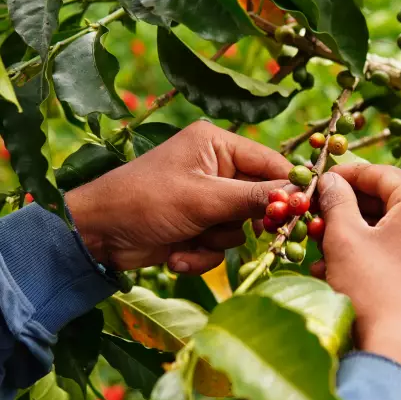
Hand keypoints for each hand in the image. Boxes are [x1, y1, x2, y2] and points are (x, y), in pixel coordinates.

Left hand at [66, 121, 290, 273]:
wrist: (98, 235)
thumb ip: (254, 197)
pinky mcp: (198, 224)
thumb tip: (300, 197)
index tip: (303, 211)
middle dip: (243, 220)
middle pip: (259, 197)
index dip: (288, 187)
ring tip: (189, 238)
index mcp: (217, 145)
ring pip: (240, 226)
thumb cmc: (147, 201)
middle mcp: (216, 168)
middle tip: (252, 232)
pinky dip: (202, 254)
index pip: (270, 162)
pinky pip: (220, 244)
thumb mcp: (204, 198)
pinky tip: (176, 254)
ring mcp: (207, 198)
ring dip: (216, 240)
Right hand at [314, 163, 400, 390]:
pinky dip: (364, 252)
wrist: (396, 355)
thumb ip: (337, 200)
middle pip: (386, 200)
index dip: (348, 172)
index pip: (383, 174)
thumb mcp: (345, 237)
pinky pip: (392, 251)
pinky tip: (331, 268)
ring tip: (318, 241)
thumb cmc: (370, 287)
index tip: (321, 178)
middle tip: (316, 210)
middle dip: (347, 205)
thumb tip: (330, 180)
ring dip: (350, 230)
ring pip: (386, 228)